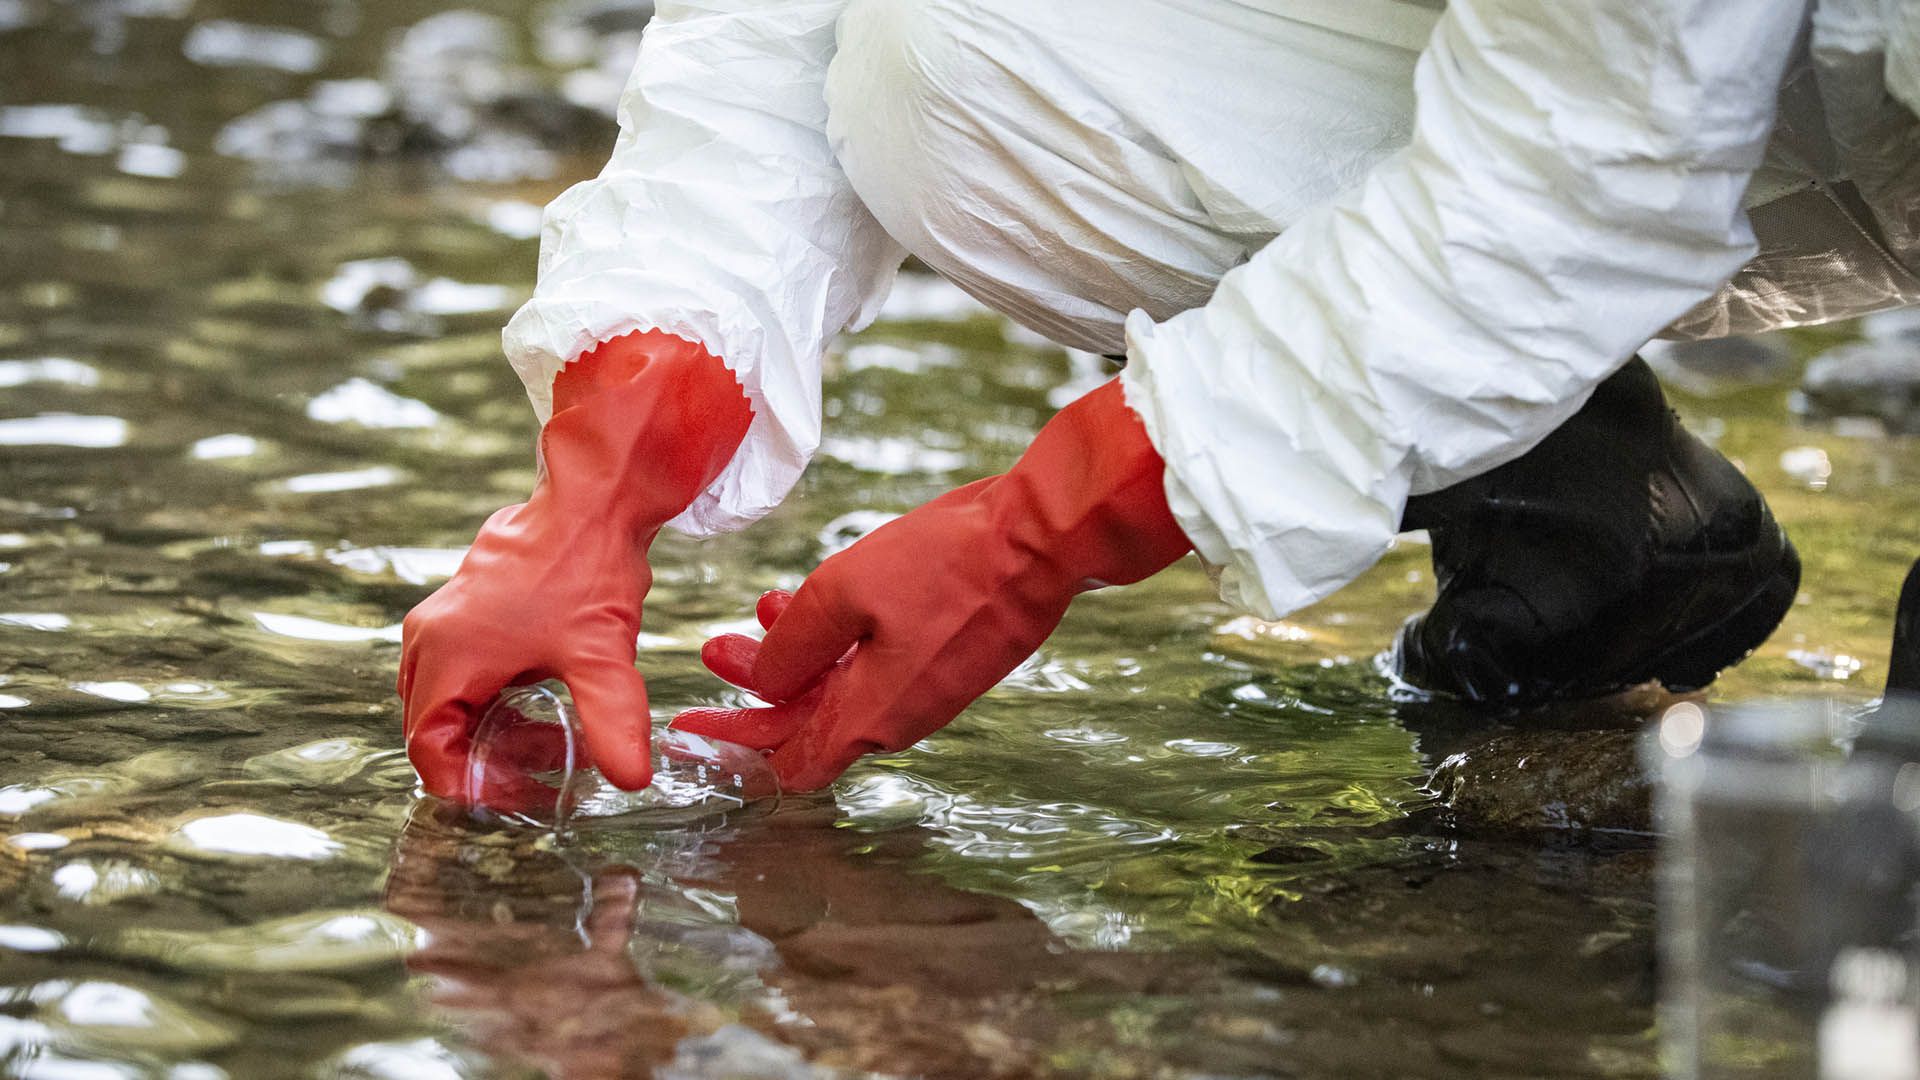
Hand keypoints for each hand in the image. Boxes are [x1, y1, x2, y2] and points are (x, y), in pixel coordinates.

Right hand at [399, 332, 751, 801]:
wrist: (592, 499)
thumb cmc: (588, 567)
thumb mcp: (602, 655)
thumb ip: (612, 721)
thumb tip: (631, 779)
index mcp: (446, 655)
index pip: (428, 749)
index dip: (470, 784)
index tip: (518, 796)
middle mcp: (430, 639)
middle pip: (435, 728)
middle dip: (486, 760)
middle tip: (544, 775)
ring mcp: (444, 621)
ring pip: (450, 701)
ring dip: (495, 730)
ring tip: (556, 744)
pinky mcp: (465, 610)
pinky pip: (464, 674)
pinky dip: (497, 701)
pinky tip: (546, 706)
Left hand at [673, 379, 1189, 789]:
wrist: (1041, 540)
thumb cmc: (947, 564)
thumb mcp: (842, 594)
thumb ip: (790, 648)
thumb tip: (760, 686)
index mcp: (870, 716)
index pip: (789, 763)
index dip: (735, 746)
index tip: (693, 726)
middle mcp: (900, 717)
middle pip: (809, 724)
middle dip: (755, 687)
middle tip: (715, 649)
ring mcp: (928, 689)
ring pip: (841, 688)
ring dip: (796, 655)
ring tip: (762, 608)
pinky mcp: (948, 658)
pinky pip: (877, 665)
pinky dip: (837, 641)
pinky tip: (817, 597)